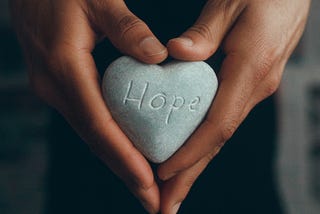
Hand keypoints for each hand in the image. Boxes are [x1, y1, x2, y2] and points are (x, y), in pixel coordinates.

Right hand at [10, 0, 167, 212]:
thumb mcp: (98, 1)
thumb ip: (127, 28)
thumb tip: (158, 56)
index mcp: (66, 68)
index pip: (100, 125)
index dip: (124, 157)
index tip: (149, 183)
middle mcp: (57, 88)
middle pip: (96, 141)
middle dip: (125, 173)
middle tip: (153, 202)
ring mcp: (57, 90)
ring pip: (93, 136)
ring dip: (118, 163)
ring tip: (145, 188)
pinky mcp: (63, 88)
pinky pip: (90, 122)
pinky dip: (110, 143)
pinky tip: (127, 154)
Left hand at [157, 0, 309, 212]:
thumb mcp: (229, 4)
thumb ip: (204, 33)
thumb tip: (176, 53)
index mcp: (251, 69)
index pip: (217, 125)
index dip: (190, 152)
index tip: (162, 173)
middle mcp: (255, 88)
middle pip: (218, 141)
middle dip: (191, 176)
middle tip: (164, 206)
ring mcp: (254, 89)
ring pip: (220, 135)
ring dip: (196, 165)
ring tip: (172, 190)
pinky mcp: (249, 85)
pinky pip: (222, 121)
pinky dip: (203, 143)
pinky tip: (189, 154)